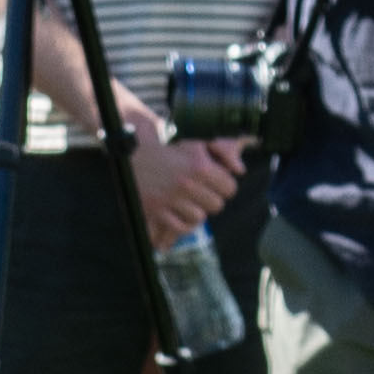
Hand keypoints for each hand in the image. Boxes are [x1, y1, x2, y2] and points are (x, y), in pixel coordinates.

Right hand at [126, 124, 244, 241]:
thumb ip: (222, 152)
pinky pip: (182, 227)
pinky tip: (177, 211)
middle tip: (200, 192)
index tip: (216, 184)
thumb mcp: (195, 145)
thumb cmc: (168, 152)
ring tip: (185, 200)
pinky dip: (182, 223)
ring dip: (195, 211)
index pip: (230, 188)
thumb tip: (241, 169)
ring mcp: (171, 200)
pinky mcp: (157, 212)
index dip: (224, 186)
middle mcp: (187, 184)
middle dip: (211, 199)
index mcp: (198, 166)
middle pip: (217, 205)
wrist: (132, 158)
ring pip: (200, 218)